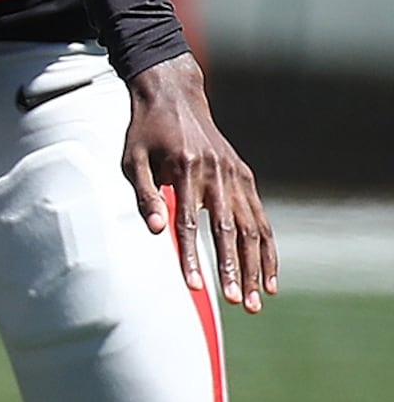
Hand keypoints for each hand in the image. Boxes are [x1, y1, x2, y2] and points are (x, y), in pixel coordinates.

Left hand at [123, 54, 275, 310]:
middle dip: (234, 271)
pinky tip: (269, 278)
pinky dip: (268, 249)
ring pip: (254, 229)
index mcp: (187, 170)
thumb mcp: (132, 158)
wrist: (174, 97)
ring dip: (257, 267)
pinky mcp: (246, 178)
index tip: (194, 286)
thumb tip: (155, 231)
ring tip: (256, 302)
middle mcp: (218, 174)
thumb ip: (144, 194)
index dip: (192, 257)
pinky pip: (262, 219)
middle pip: (231, 232)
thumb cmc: (146, 133)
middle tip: (238, 305)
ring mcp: (237, 176)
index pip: (190, 224)